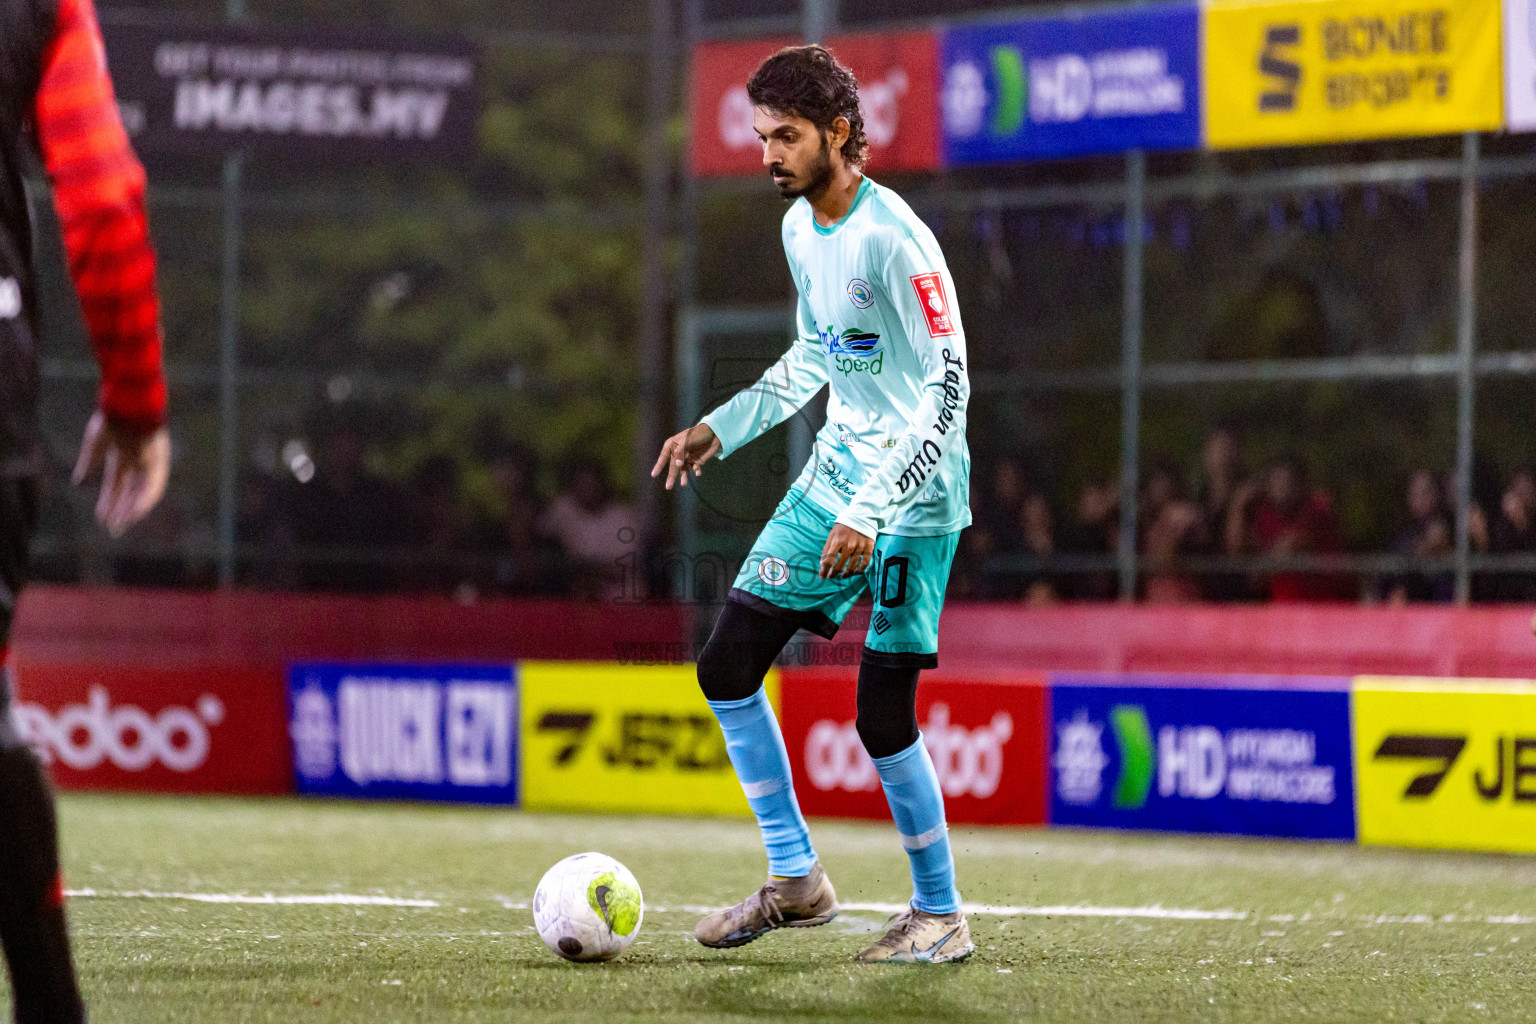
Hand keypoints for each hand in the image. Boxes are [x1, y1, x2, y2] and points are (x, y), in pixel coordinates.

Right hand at [72, 411, 170, 537]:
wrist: (127, 400)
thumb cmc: (112, 415)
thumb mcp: (96, 442)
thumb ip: (89, 462)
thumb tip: (78, 481)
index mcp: (123, 455)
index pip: (117, 484)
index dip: (108, 501)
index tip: (101, 518)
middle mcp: (138, 461)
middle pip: (130, 491)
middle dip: (121, 510)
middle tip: (113, 529)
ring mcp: (150, 461)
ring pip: (143, 492)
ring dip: (133, 509)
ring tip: (122, 524)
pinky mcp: (159, 460)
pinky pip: (154, 485)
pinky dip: (144, 499)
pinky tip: (135, 512)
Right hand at [651, 423, 720, 489]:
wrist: (715, 433)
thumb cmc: (699, 433)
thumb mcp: (688, 440)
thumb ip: (681, 452)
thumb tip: (677, 465)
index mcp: (673, 445)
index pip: (664, 456)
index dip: (659, 466)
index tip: (653, 475)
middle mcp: (678, 452)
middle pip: (673, 466)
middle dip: (671, 476)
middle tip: (668, 487)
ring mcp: (687, 457)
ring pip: (683, 470)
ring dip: (684, 476)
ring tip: (684, 484)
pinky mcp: (696, 461)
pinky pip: (694, 468)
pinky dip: (696, 471)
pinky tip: (698, 472)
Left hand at [819, 523, 873, 578]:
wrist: (860, 516)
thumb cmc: (843, 527)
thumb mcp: (832, 535)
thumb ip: (827, 549)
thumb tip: (822, 564)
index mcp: (837, 541)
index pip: (828, 561)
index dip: (824, 571)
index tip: (822, 575)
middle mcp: (849, 545)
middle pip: (839, 566)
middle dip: (833, 574)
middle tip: (831, 576)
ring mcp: (859, 547)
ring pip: (852, 567)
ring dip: (846, 574)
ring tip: (842, 576)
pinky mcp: (868, 547)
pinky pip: (865, 563)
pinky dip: (860, 570)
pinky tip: (855, 571)